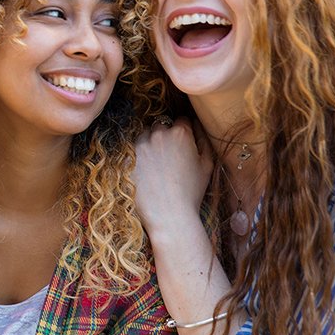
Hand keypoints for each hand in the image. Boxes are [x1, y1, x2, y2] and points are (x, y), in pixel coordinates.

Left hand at [132, 117, 212, 234]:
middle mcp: (159, 133)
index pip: (181, 120)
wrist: (169, 215)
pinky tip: (145, 173)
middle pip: (161, 126)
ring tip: (156, 166)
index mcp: (181, 133)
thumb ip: (203, 139)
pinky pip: (132, 150)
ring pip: (144, 135)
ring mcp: (140, 144)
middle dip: (165, 137)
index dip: (183, 132)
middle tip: (169, 158)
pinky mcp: (127, 156)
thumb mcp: (207, 165)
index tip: (183, 145)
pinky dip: (137, 157)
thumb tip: (197, 125)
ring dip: (149, 144)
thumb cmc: (191, 192)